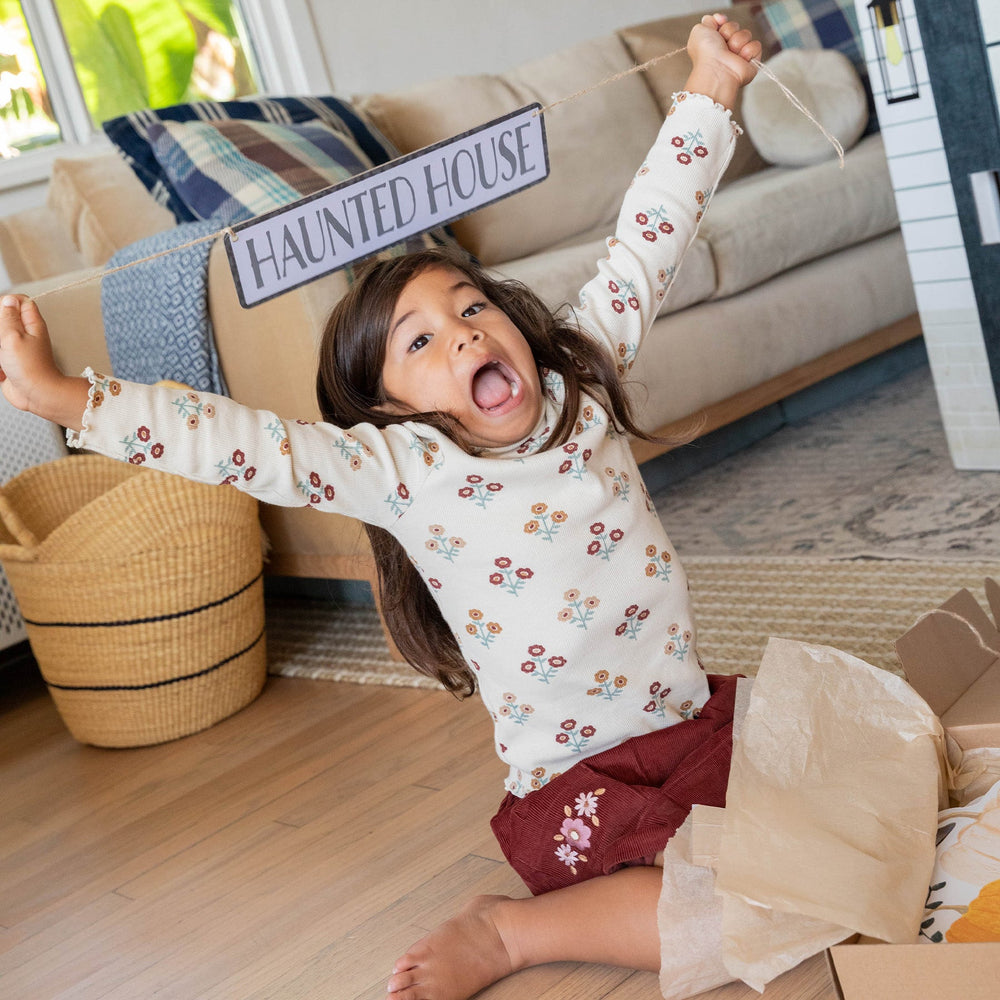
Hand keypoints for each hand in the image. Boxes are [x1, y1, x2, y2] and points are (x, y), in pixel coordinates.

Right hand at [0, 294, 88, 428]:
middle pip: (4, 321)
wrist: (37, 395)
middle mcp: (26, 334)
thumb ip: (7, 317)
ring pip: (0, 339)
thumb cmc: (30, 367)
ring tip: (3, 359)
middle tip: (3, 343)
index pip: (20, 301)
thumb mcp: (13, 336)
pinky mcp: (10, 362)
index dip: (6, 303)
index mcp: (32, 324)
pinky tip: (2, 371)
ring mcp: (17, 349)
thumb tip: (8, 299)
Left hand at [685, 13, 762, 107]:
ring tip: (730, 53)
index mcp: (714, 42)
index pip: (725, 24)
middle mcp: (726, 48)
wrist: (716, 70)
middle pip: (735, 27)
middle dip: (729, 31)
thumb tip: (718, 18)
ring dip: (737, 41)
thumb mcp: (699, 30)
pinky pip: (756, 45)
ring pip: (746, 34)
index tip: (719, 24)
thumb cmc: (706, 54)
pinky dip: (748, 51)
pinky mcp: (751, 61)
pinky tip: (739, 59)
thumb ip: (708, 21)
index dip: (722, 23)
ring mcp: (739, 55)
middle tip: (722, 43)